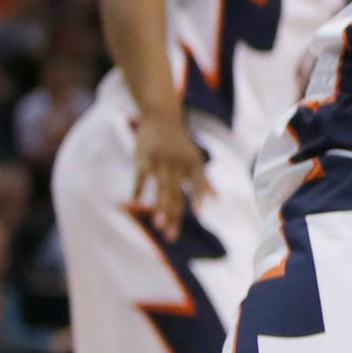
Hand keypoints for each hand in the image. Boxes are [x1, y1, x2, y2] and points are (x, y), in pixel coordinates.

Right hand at [133, 111, 210, 237]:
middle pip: (177, 193)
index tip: (199, 212)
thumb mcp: (194, 158)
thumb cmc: (179, 142)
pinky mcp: (143, 158)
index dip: (198, 195)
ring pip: (160, 187)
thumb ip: (202, 179)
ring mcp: (160, 161)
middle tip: (172, 237)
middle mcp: (178, 163)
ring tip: (158, 225)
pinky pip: (140, 176)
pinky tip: (135, 202)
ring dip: (159, 207)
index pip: (196, 184)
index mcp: (192, 163)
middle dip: (174, 215)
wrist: (161, 115)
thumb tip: (217, 199)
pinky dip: (138, 189)